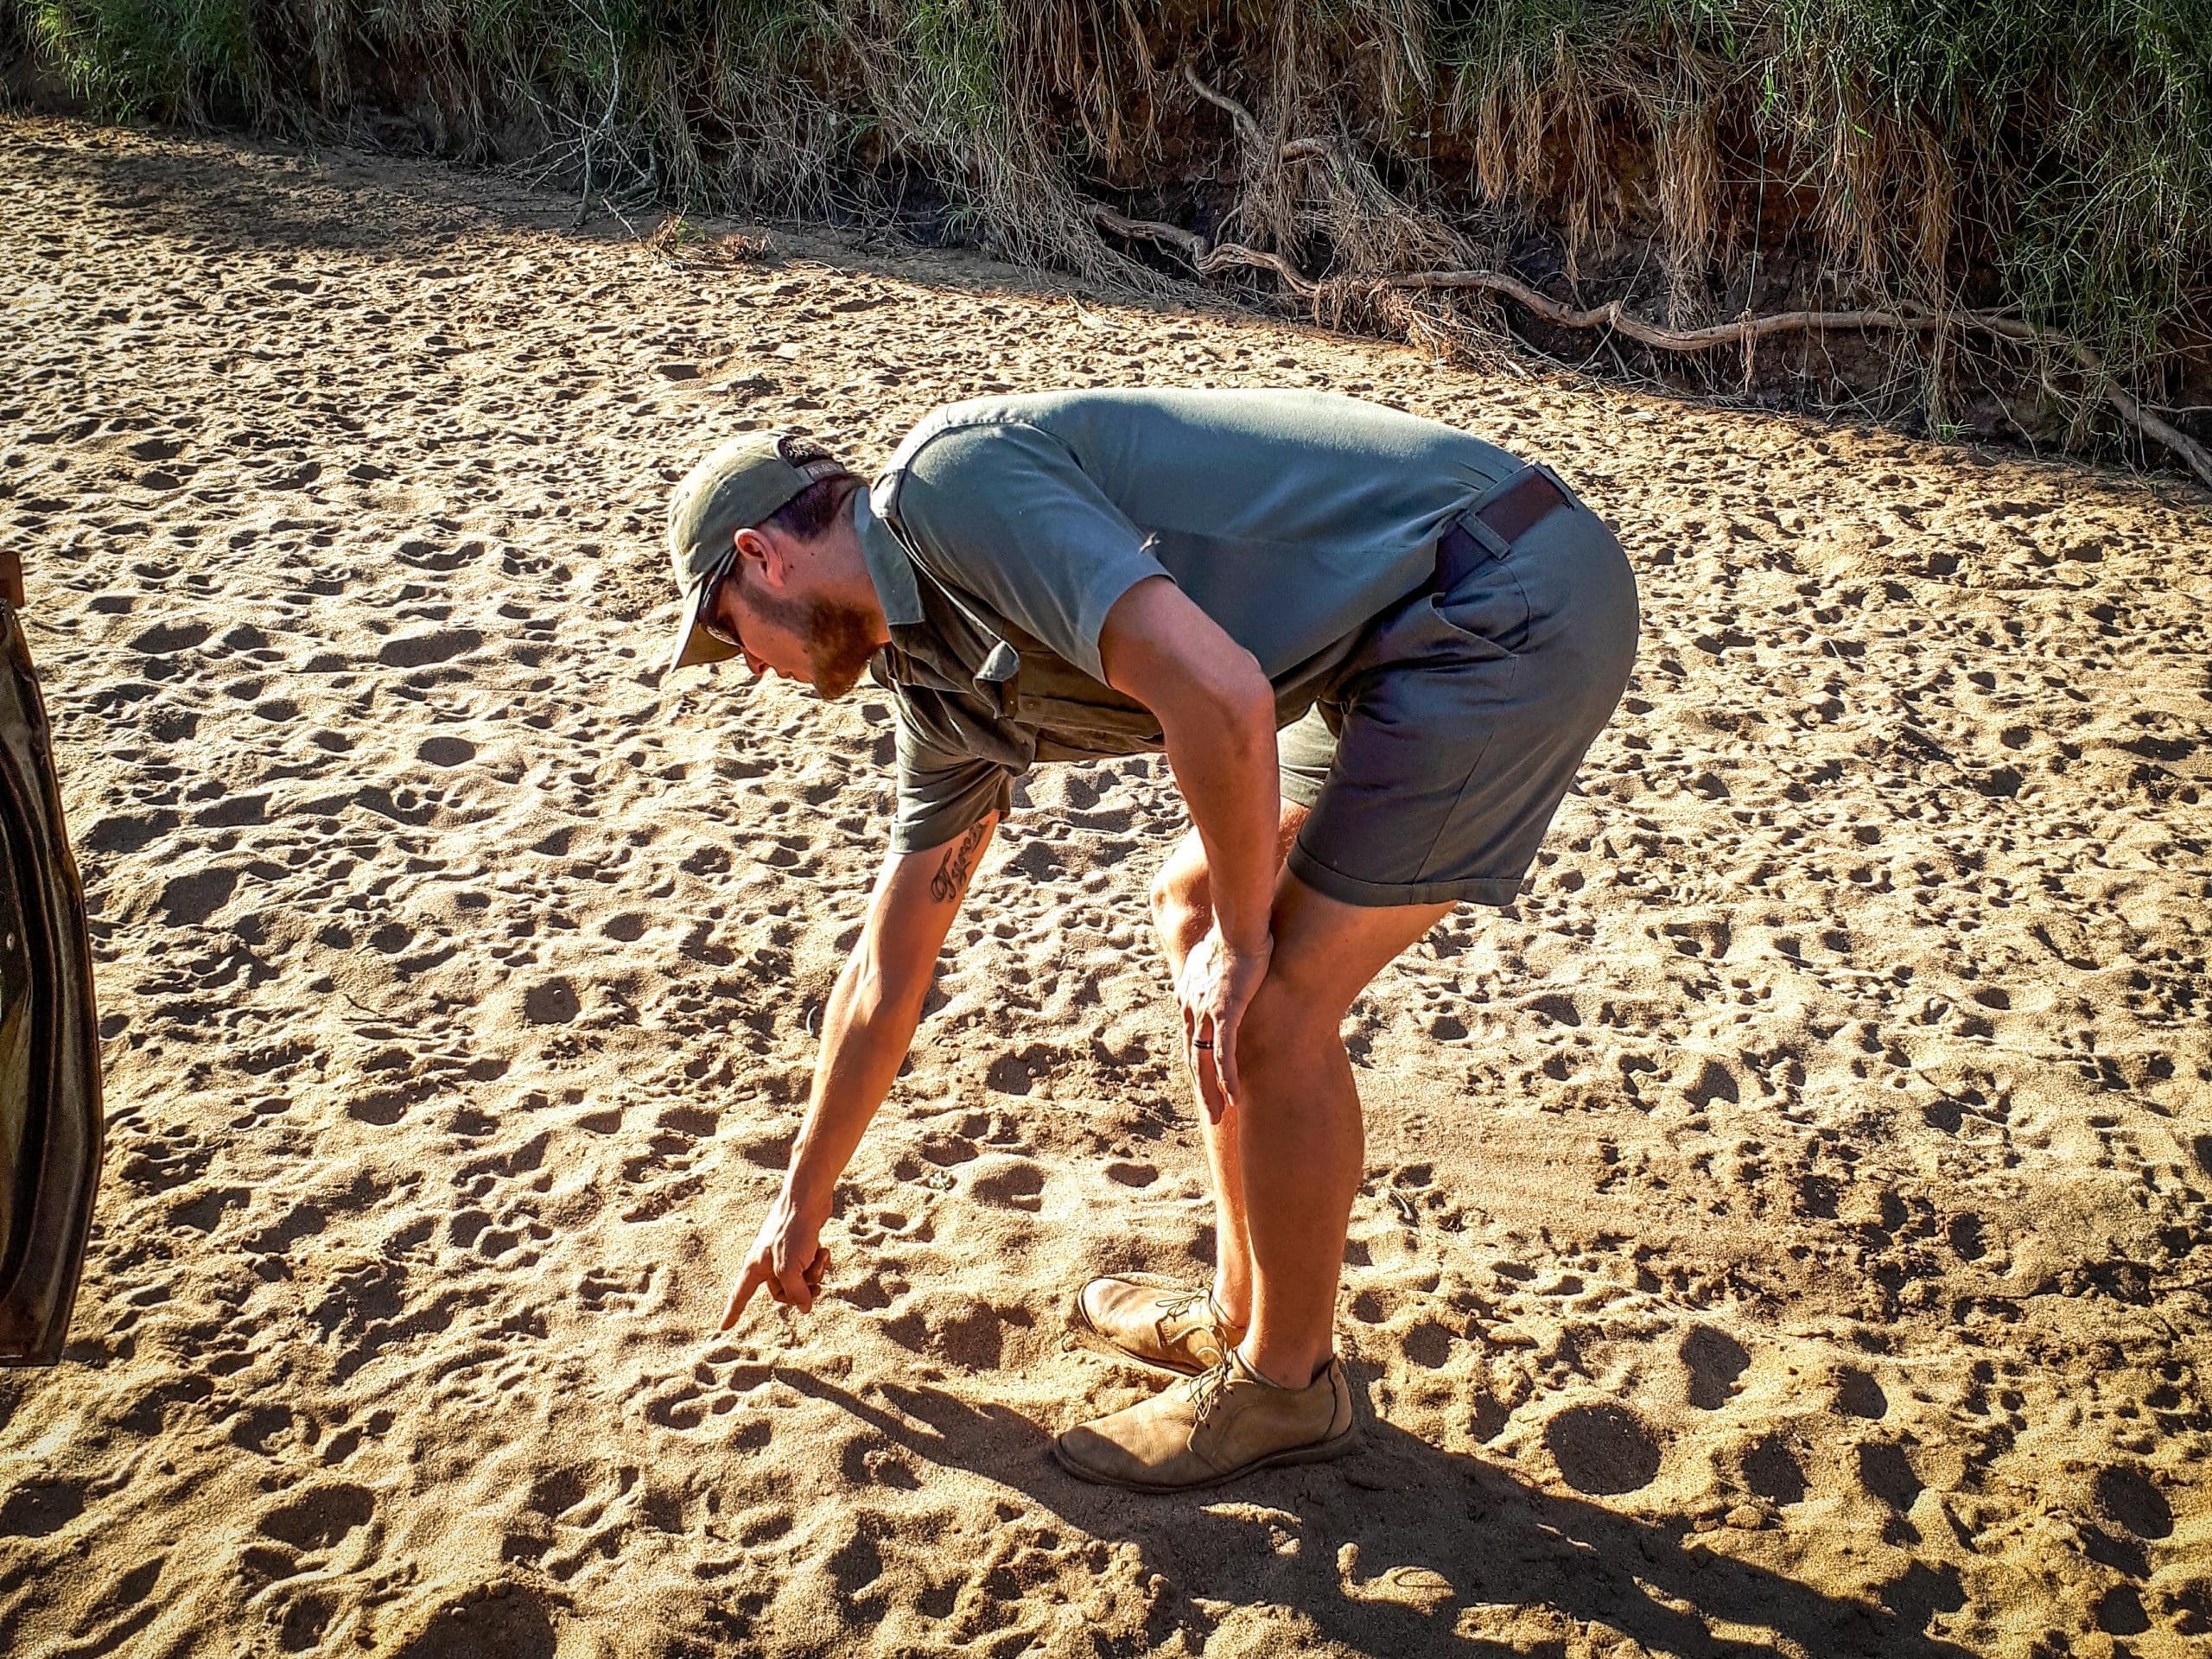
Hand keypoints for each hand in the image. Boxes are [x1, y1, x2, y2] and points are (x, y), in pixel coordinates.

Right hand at [719, 1189, 830, 1329]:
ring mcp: (782, 1253)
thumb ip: (796, 1293)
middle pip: (781, 1292)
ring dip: (813, 1273)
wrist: (807, 1199)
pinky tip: (823, 1250)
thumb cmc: (793, 1231)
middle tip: (814, 1282)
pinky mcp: (798, 1245)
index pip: (740, 1295)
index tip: (723, 1327)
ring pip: (799, 1279)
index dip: (732, 1312)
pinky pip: (808, 1265)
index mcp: (755, 1267)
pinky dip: (817, 1260)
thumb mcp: (791, 1269)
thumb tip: (804, 1308)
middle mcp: (765, 1261)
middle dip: (801, 1289)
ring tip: (819, 1258)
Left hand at [1174, 925, 1272, 1120]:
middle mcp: (1191, 1007)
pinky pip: (1224, 1052)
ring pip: (1204, 1061)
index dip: (1198, 1063)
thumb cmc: (1236, 932)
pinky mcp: (1225, 1011)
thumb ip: (1220, 969)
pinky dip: (1227, 1077)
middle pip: (1194, 1057)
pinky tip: (1234, 1098)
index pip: (1191, 1037)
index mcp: (1189, 995)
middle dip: (1202, 1089)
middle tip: (1212, 1114)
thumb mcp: (1221, 954)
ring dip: (1211, 1092)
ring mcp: (1205, 1010)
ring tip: (1219, 1117)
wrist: (1237, 921)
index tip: (1205, 1082)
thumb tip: (1230, 969)